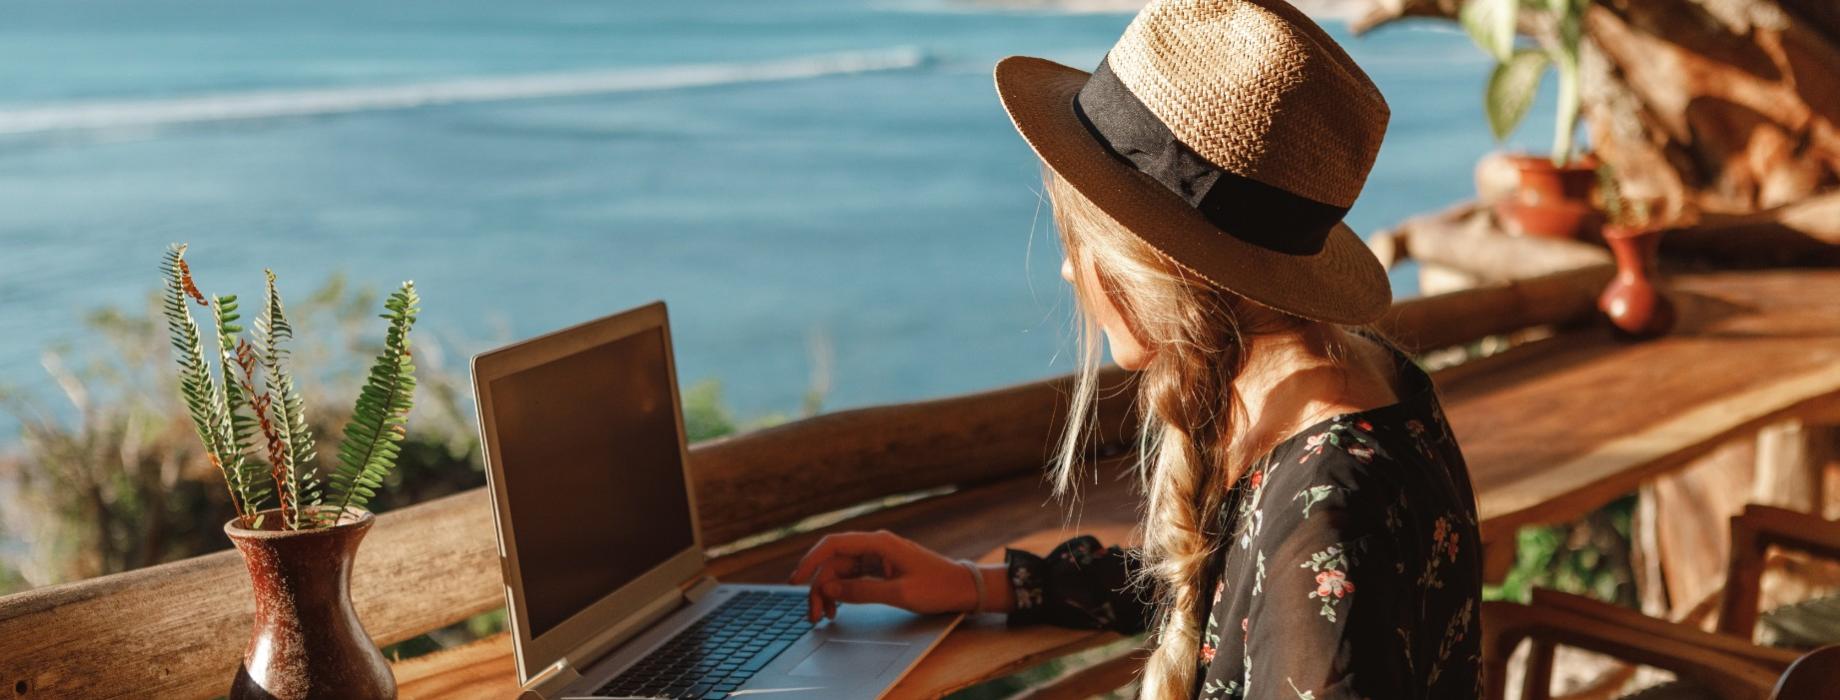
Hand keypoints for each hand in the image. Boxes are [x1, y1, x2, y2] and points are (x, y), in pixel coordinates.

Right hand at [788, 530, 995, 621]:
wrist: (963, 588)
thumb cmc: (938, 587)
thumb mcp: (900, 593)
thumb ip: (862, 591)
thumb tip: (829, 588)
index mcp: (880, 543)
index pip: (835, 544)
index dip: (811, 561)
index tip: (796, 580)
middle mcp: (875, 546)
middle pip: (834, 561)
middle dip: (818, 585)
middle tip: (812, 614)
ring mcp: (877, 557)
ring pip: (841, 571)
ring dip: (828, 591)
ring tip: (822, 615)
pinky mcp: (880, 569)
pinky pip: (853, 578)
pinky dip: (842, 592)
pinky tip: (837, 607)